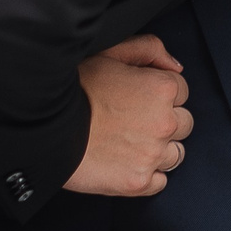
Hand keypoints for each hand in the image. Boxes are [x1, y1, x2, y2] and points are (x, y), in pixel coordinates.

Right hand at [66, 35, 192, 196]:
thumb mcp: (110, 53)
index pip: (181, 92)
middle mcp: (165, 123)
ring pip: (175, 154)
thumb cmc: (75, 88)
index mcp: (162, 89)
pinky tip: (126, 162)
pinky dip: (147, 174)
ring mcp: (153, 155)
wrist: (46, 127)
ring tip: (128, 143)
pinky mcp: (139, 182)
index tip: (139, 99)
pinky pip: (160, 181)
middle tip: (133, 121)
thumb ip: (148, 48)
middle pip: (184, 124)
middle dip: (164, 121)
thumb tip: (175, 66)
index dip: (159, 94)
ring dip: (158, 149)